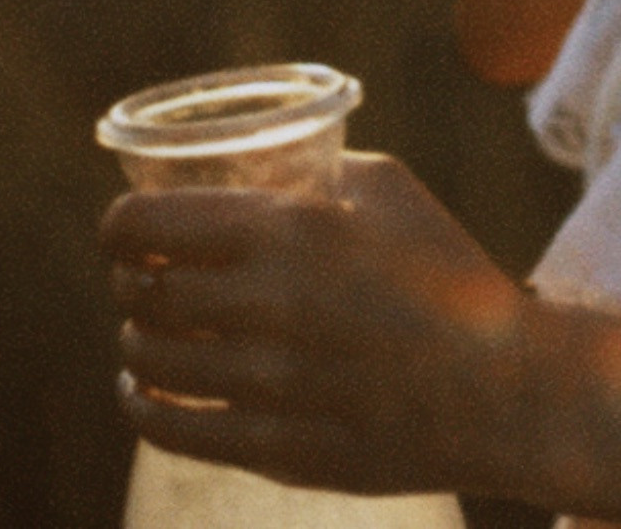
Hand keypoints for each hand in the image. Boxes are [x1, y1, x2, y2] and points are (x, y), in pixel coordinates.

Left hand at [101, 153, 534, 500]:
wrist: (502, 386)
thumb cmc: (450, 272)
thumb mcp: (391, 190)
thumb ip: (318, 172)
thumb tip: (267, 171)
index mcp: (290, 229)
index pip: (147, 226)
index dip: (119, 227)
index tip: (121, 231)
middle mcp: (267, 305)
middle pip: (143, 294)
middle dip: (131, 283)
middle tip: (141, 280)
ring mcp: (267, 385)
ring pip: (150, 361)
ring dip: (138, 341)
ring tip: (147, 333)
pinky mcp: (273, 449)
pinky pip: (172, 430)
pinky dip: (143, 405)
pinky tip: (144, 390)